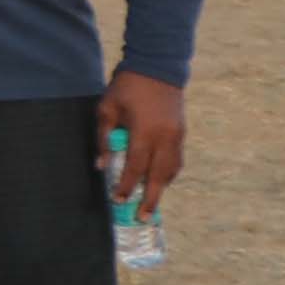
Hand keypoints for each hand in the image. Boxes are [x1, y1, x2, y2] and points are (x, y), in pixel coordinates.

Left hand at [99, 70, 184, 212]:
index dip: (126, 186)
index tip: (118, 201)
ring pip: (171, 170)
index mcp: (146, 132)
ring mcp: (178, 135)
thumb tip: (102, 167)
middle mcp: (166, 138)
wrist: (158, 66)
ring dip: (161, 188)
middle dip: (151, 199)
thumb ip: (104, 139)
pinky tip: (158, 180)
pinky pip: (176, 160)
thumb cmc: (127, 87)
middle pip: (159, 176)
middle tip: (142, 218)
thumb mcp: (107, 109)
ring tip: (150, 203)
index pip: (136, 167)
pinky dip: (168, 173)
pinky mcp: (182, 132)